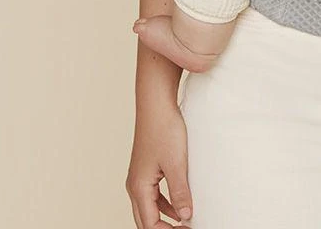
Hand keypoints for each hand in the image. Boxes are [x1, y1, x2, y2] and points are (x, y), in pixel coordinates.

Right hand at [125, 96, 192, 226]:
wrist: (156, 104)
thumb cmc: (164, 130)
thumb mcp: (176, 163)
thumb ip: (180, 191)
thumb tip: (185, 216)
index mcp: (139, 187)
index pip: (150, 224)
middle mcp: (135, 185)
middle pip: (145, 220)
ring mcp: (139, 177)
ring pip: (149, 209)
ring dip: (165, 219)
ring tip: (185, 223)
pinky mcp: (147, 169)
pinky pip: (154, 196)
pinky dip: (166, 205)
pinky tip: (180, 205)